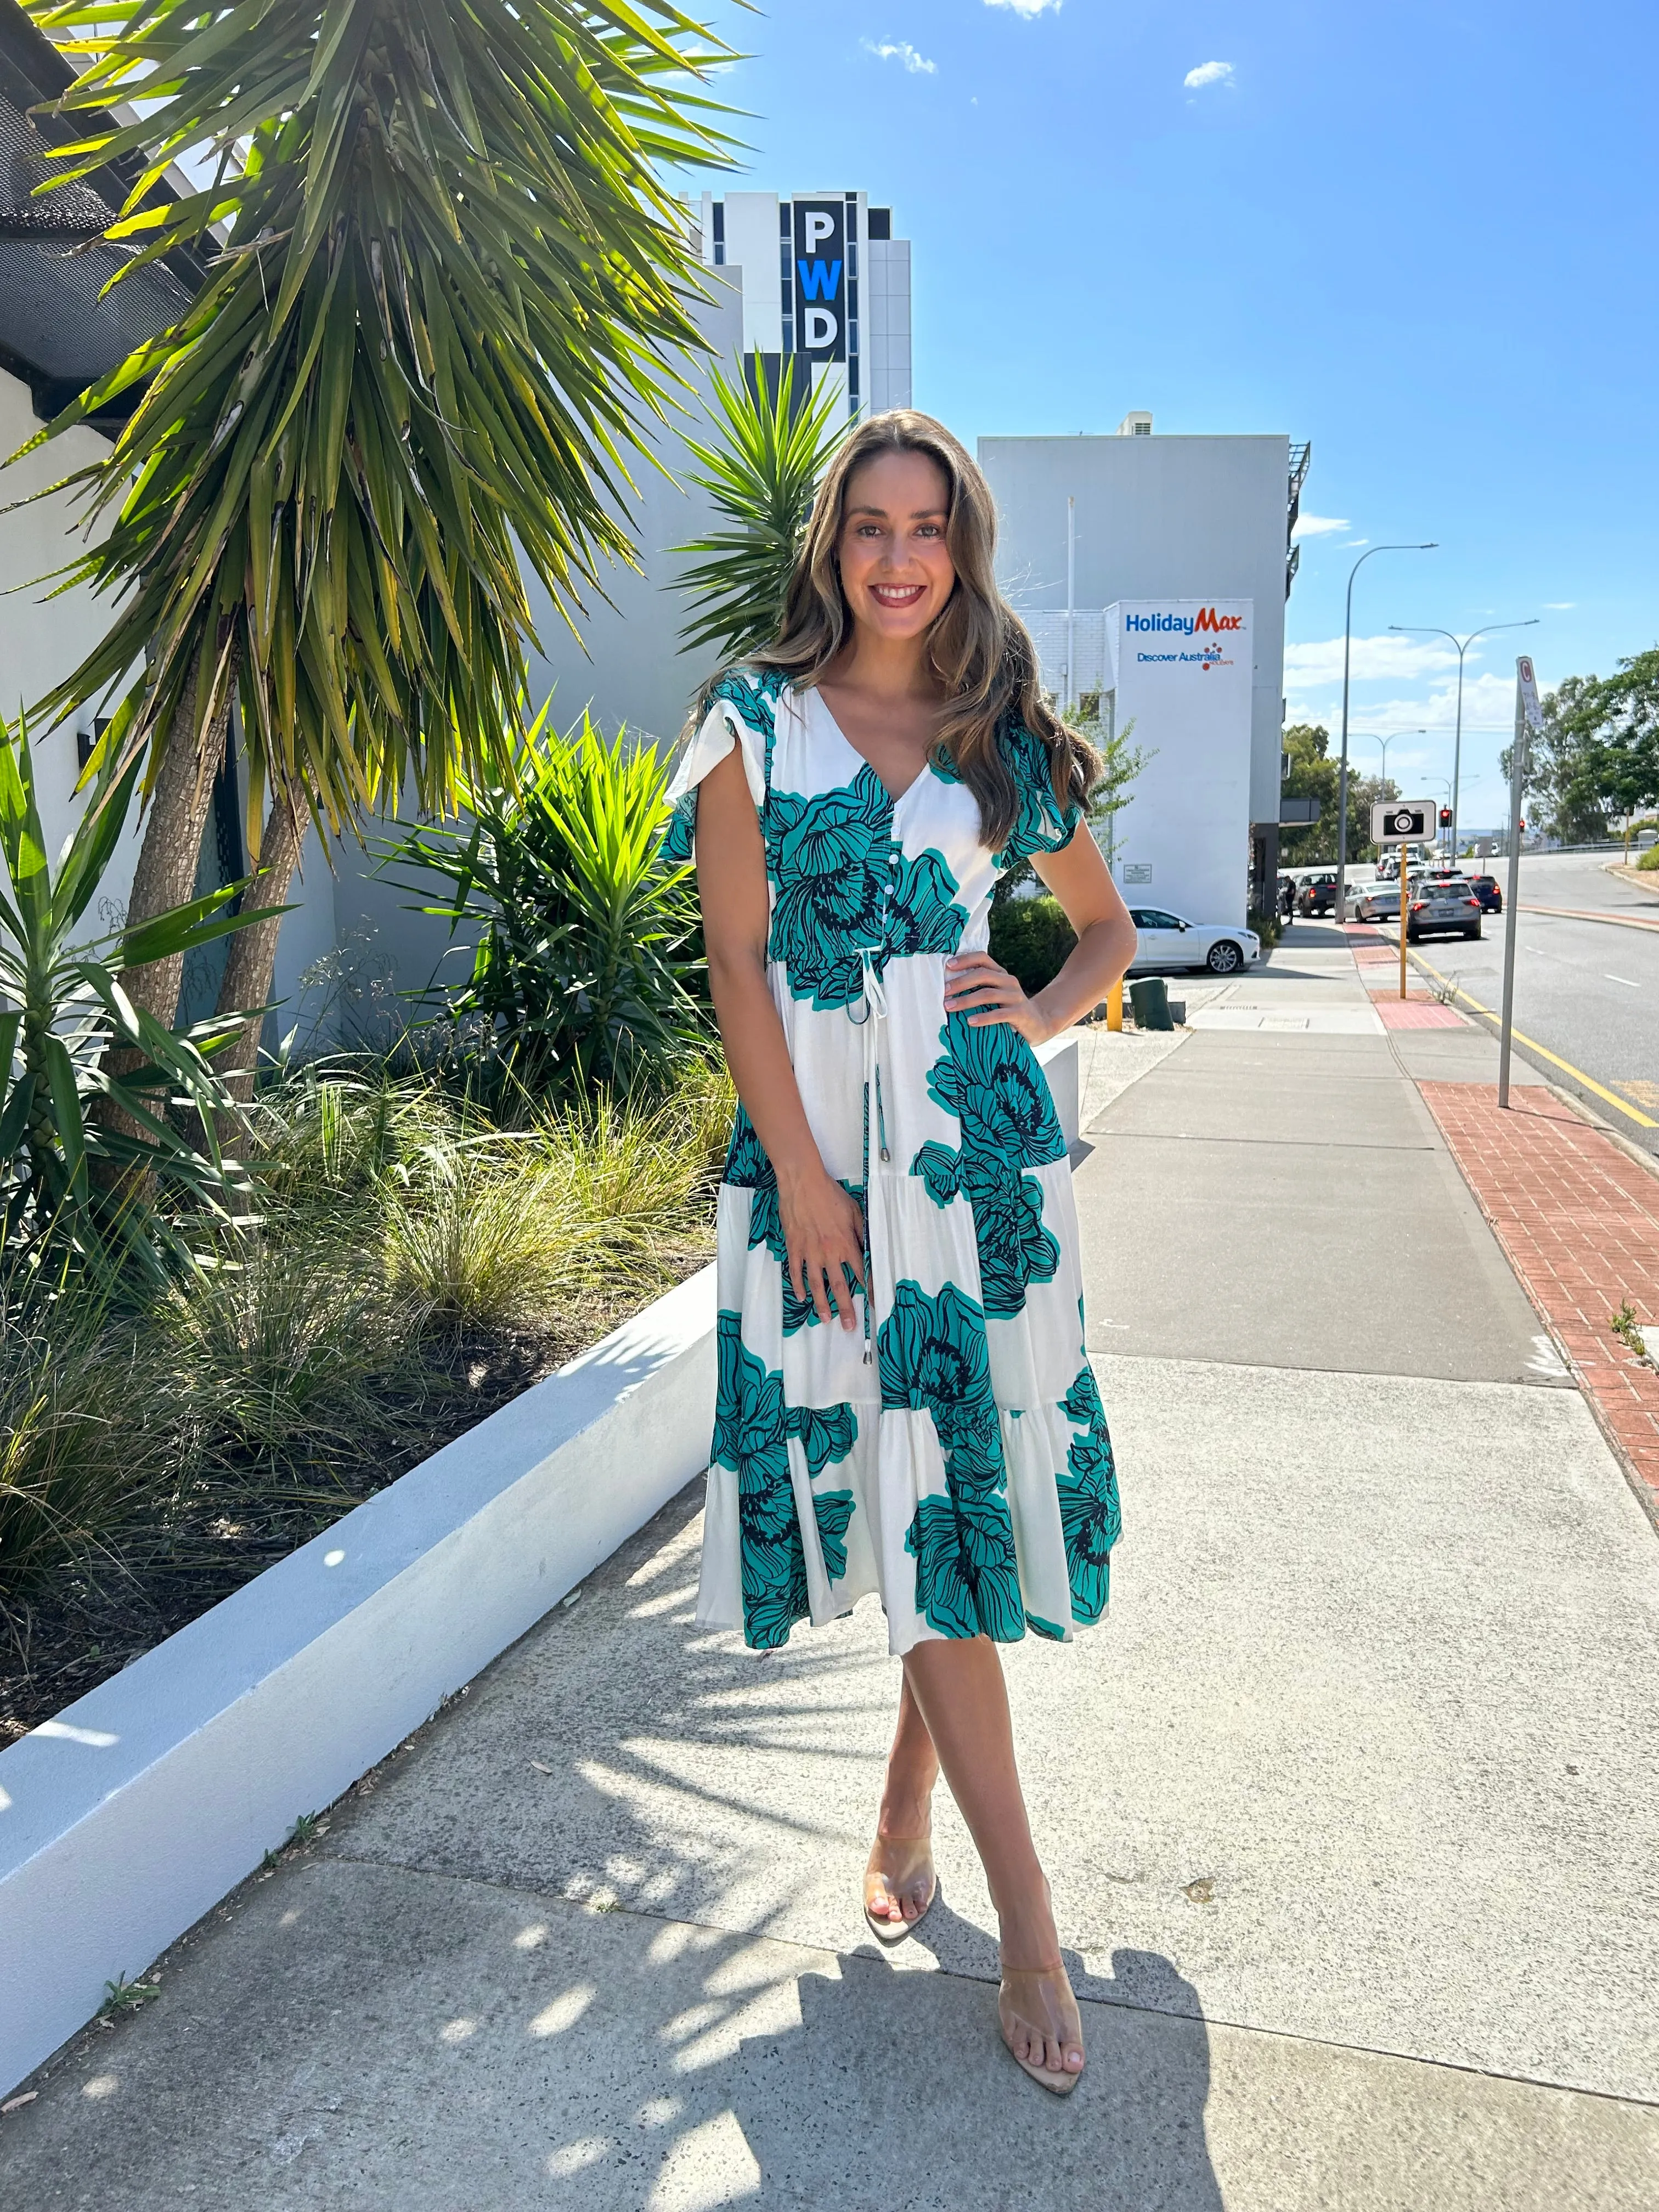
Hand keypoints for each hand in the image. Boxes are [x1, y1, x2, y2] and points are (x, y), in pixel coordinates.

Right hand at [777, 1168, 865, 1329]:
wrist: (803, 1183)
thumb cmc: (830, 1194)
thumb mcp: (854, 1211)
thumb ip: (862, 1233)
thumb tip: (869, 1249)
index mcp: (847, 1243)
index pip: (861, 1273)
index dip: (868, 1290)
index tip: (873, 1305)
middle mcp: (830, 1253)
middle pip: (840, 1286)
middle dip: (846, 1308)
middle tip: (849, 1326)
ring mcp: (810, 1252)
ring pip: (817, 1285)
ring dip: (822, 1304)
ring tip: (826, 1319)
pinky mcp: (794, 1248)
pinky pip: (796, 1272)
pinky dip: (798, 1286)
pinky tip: (801, 1298)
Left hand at [943, 951, 1052, 1042]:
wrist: (1038, 1024)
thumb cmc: (1008, 1009)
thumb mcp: (995, 995)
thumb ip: (979, 989)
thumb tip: (947, 989)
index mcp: (1000, 974)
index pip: (983, 958)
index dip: (965, 959)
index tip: (947, 965)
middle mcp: (1009, 982)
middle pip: (983, 975)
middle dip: (961, 982)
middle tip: (944, 991)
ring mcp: (1016, 997)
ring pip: (988, 994)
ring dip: (966, 1000)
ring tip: (949, 1007)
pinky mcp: (1020, 1014)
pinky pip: (999, 1014)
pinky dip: (983, 1018)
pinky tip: (970, 1021)